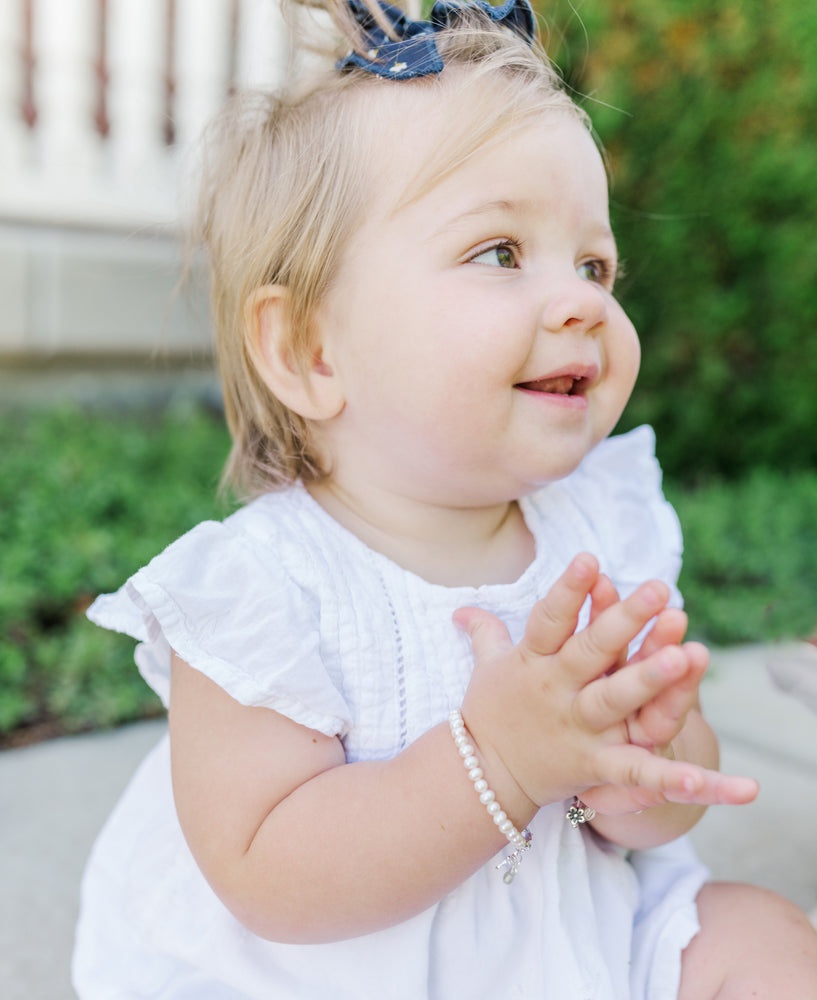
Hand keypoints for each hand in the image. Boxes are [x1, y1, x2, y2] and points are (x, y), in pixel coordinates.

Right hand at [455, 555, 755, 812]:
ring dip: (648, 679)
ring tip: (683, 655)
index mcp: (532, 661)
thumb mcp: (488, 668)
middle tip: (659, 588)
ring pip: (615, 699)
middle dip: (624, 620)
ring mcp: (576, 727)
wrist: (481, 777)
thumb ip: (485, 632)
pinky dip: (672, 777)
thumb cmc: (491, 714)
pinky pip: (636, 770)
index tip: (589, 557)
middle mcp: (555, 690)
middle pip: (591, 651)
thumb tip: (461, 606)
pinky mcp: (595, 765)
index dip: (569, 588)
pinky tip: (707, 778)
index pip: (549, 619)